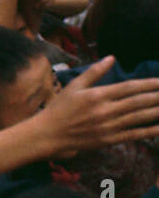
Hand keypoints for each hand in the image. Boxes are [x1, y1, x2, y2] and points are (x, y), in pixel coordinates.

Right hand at [35, 57, 158, 152]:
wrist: (49, 134)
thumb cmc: (60, 108)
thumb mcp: (74, 86)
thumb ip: (94, 72)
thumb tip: (111, 58)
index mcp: (97, 95)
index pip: (129, 87)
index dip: (148, 84)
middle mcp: (105, 110)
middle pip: (138, 101)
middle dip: (158, 96)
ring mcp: (109, 126)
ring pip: (140, 117)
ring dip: (157, 111)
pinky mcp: (109, 140)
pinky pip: (134, 134)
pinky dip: (150, 131)